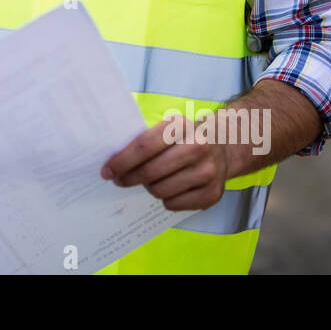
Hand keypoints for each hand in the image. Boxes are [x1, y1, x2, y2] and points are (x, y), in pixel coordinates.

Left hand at [100, 113, 228, 210]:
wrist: (223, 148)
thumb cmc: (185, 138)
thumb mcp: (168, 128)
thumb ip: (144, 140)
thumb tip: (111, 164)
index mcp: (182, 126)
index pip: (144, 146)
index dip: (121, 161)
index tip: (107, 171)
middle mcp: (198, 147)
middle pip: (150, 172)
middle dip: (129, 178)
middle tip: (120, 180)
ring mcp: (208, 172)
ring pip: (160, 190)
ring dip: (149, 187)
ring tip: (151, 180)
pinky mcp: (212, 194)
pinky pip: (173, 204)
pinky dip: (166, 198)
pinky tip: (170, 188)